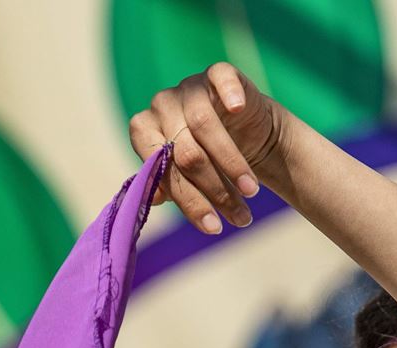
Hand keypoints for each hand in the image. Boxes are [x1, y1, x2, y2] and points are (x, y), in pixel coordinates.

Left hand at [126, 62, 283, 235]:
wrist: (247, 137)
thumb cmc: (210, 164)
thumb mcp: (188, 180)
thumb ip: (169, 186)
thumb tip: (155, 197)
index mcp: (145, 131)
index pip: (157, 165)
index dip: (186, 199)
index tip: (212, 225)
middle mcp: (162, 106)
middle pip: (184, 151)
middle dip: (214, 190)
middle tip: (238, 216)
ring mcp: (189, 87)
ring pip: (204, 124)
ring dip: (232, 163)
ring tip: (252, 191)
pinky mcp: (216, 73)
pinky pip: (220, 77)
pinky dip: (229, 94)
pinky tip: (239, 110)